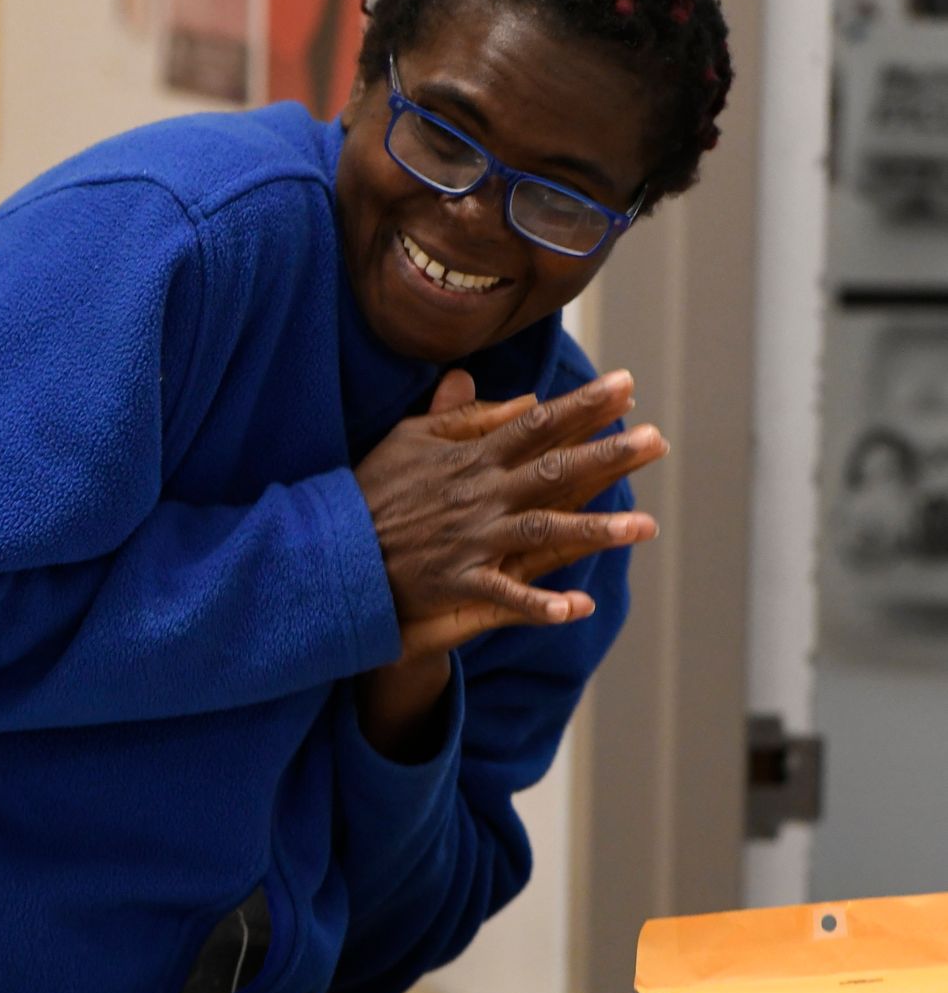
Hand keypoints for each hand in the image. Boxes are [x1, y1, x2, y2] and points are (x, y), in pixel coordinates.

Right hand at [353, 367, 665, 633]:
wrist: (333, 549)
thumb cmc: (373, 490)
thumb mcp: (411, 437)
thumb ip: (465, 417)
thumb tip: (522, 398)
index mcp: (471, 458)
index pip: (537, 424)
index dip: (583, 404)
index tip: (627, 385)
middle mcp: (480, 496)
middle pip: (553, 470)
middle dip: (607, 455)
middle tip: (658, 440)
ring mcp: (471, 540)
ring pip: (543, 530)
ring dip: (594, 530)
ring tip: (646, 526)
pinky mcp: (457, 581)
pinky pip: (505, 596)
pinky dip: (540, 605)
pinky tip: (579, 607)